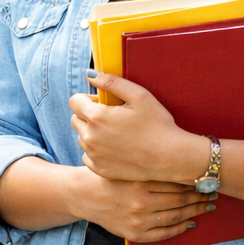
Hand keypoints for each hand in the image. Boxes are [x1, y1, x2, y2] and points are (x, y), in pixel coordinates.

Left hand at [70, 72, 209, 184]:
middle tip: (112, 116)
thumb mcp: (139, 95)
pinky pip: (88, 155)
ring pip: (82, 138)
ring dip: (92, 133)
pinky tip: (116, 148)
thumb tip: (91, 75)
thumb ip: (111, 82)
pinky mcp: (100, 169)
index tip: (103, 101)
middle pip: (75, 119)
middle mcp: (90, 137)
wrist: (169, 157)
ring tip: (116, 133)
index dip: (88, 98)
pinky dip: (97, 150)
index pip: (74, 101)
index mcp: (97, 116)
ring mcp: (94, 155)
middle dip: (89, 114)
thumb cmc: (157, 124)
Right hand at [72, 170, 214, 242]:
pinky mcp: (134, 234)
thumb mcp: (129, 163)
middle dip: (200, 195)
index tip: (207, 176)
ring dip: (195, 211)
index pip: (176, 181)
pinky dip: (179, 229)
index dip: (194, 180)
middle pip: (179, 199)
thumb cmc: (109, 174)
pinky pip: (163, 234)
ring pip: (175, 216)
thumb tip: (181, 158)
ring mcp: (138, 221)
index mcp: (140, 181)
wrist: (84, 194)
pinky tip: (190, 223)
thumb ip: (151, 163)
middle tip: (214, 191)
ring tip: (208, 205)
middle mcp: (140, 202)